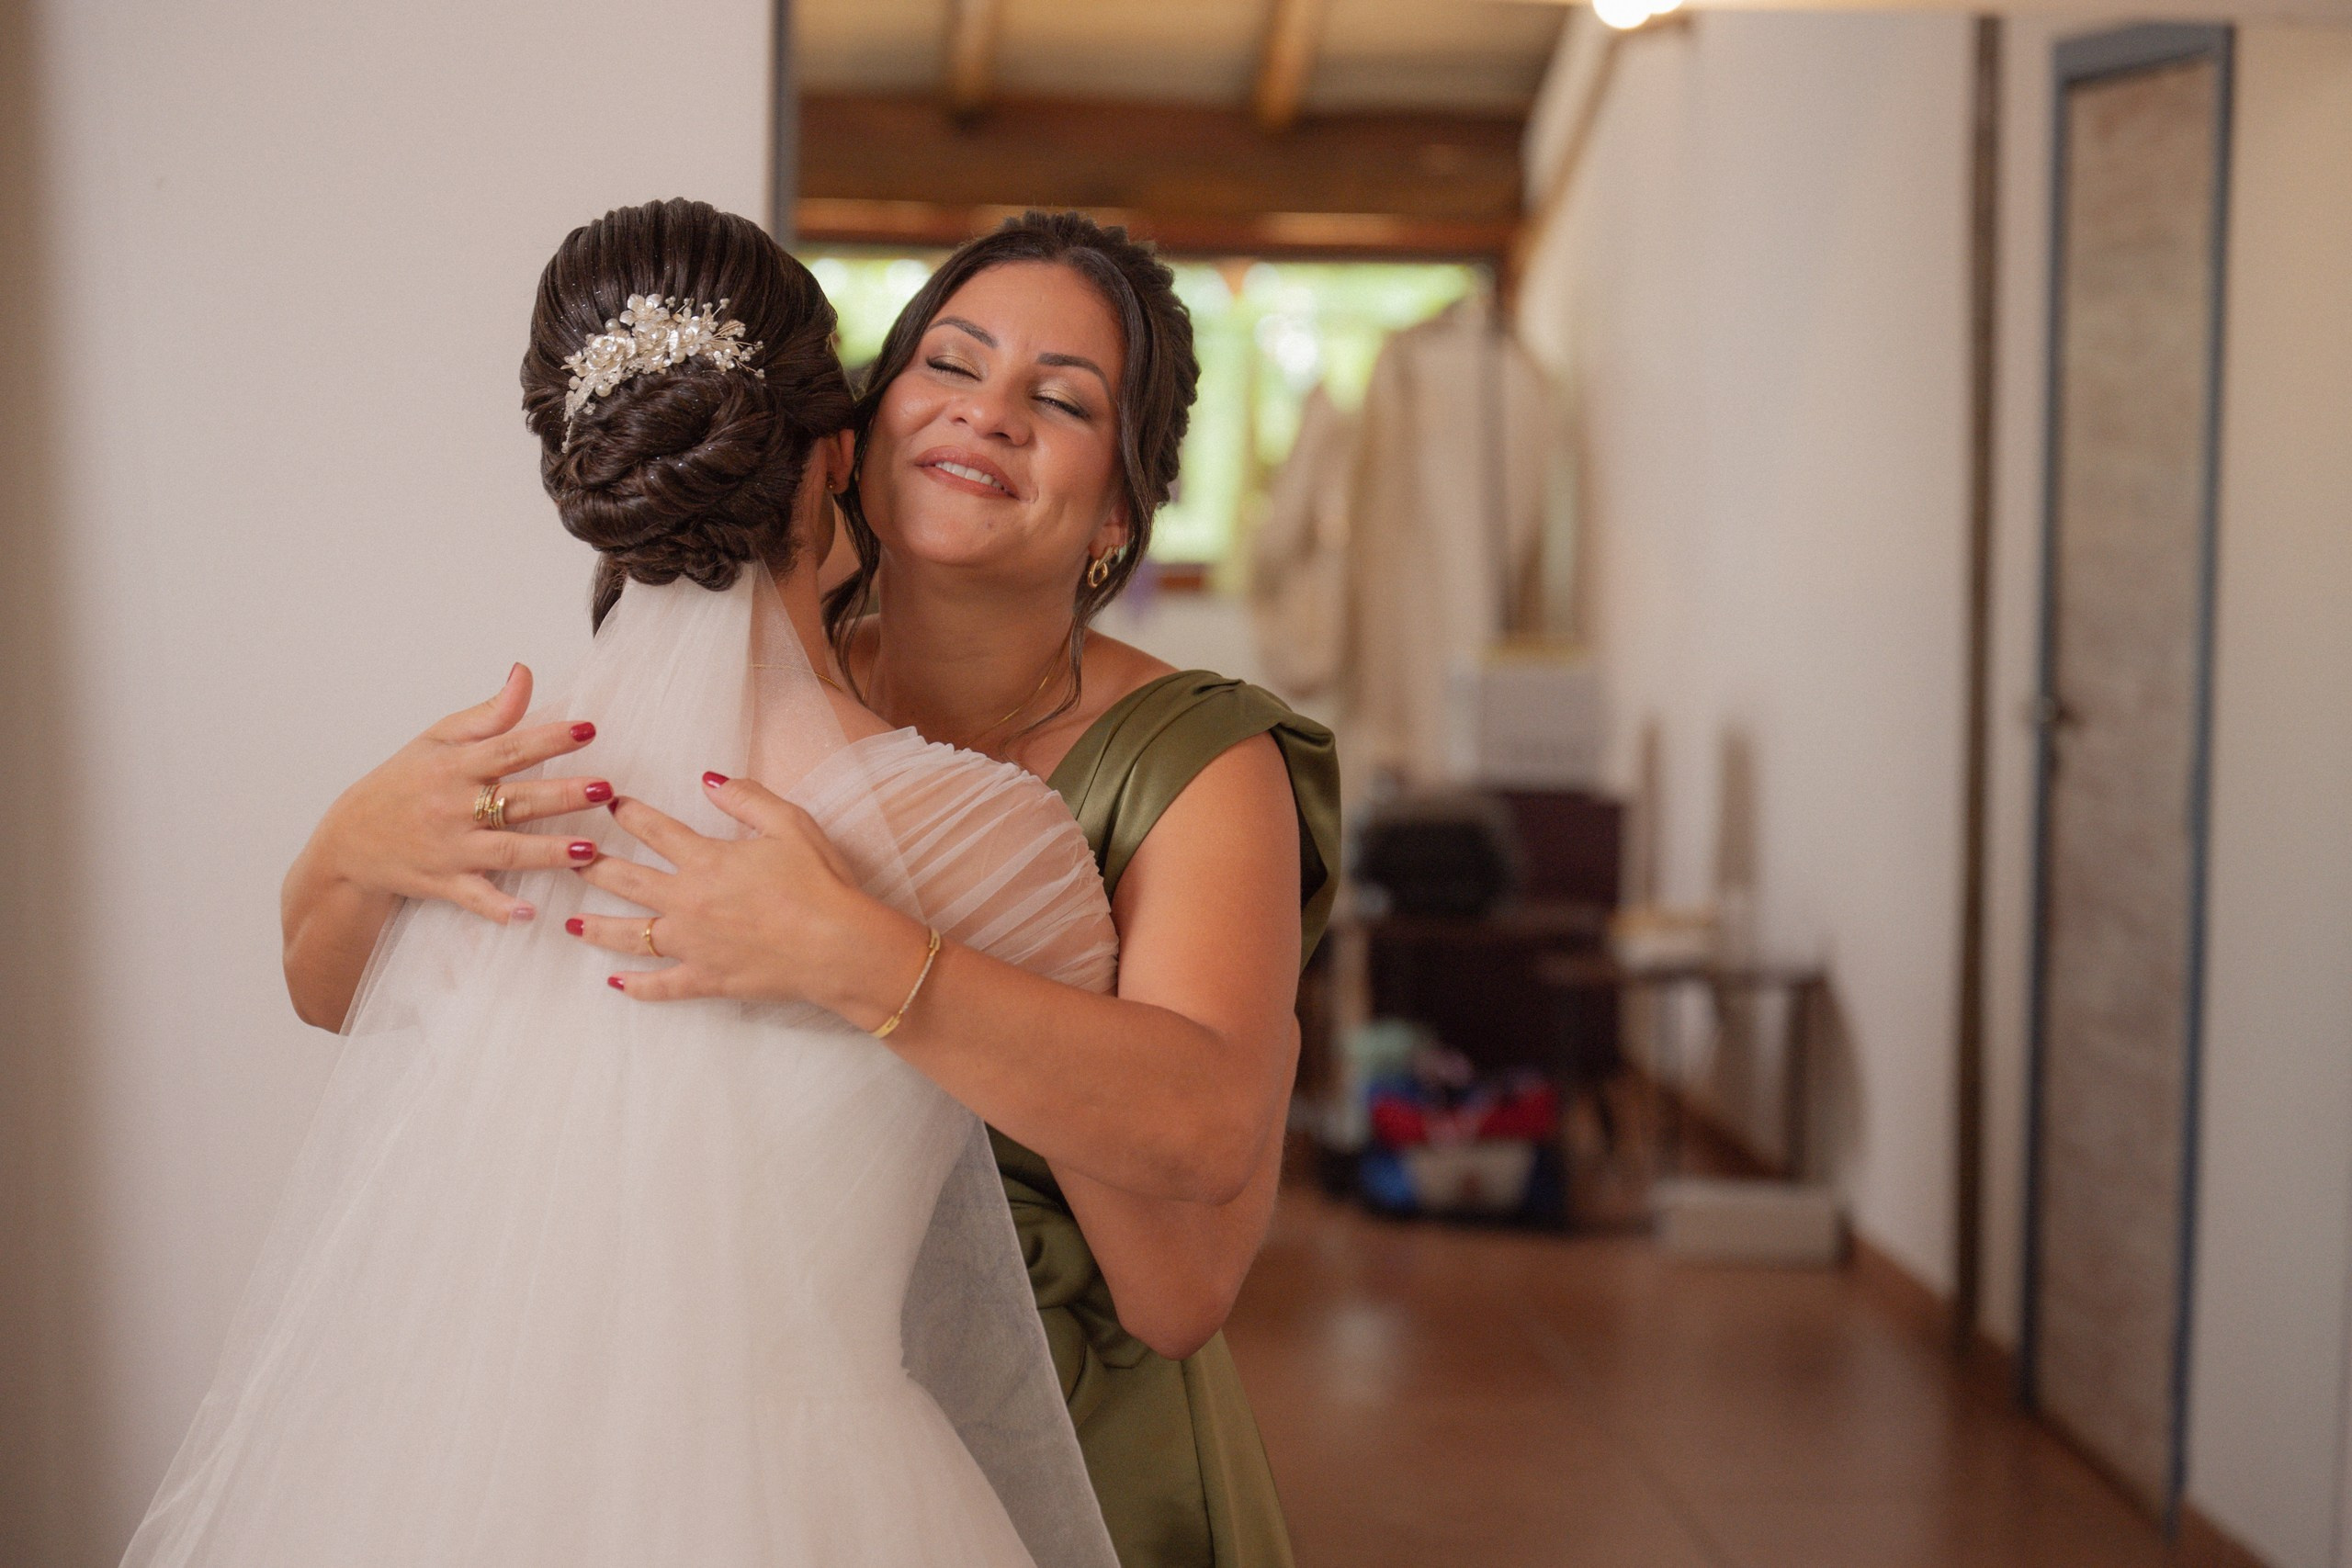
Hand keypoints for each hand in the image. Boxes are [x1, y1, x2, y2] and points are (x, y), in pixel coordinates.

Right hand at [313, 664, 610, 923]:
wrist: (350, 840)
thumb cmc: (403, 783)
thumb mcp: (438, 740)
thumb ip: (489, 714)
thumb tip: (525, 673)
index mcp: (454, 766)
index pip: (508, 748)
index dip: (548, 739)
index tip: (589, 730)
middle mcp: (453, 806)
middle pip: (514, 800)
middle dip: (561, 796)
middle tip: (604, 789)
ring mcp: (449, 848)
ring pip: (504, 851)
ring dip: (546, 852)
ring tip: (588, 850)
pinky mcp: (443, 882)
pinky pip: (473, 897)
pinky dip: (497, 907)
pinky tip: (527, 914)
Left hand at [569, 773, 929, 1017]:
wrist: (838, 947)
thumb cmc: (820, 883)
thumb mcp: (791, 824)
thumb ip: (746, 798)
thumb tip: (709, 778)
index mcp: (707, 859)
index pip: (654, 829)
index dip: (629, 813)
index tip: (610, 803)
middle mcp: (687, 901)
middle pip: (626, 881)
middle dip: (592, 866)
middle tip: (568, 858)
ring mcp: (692, 944)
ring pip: (628, 935)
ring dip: (596, 926)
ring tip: (570, 921)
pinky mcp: (706, 979)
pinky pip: (660, 986)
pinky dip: (636, 987)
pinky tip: (616, 984)